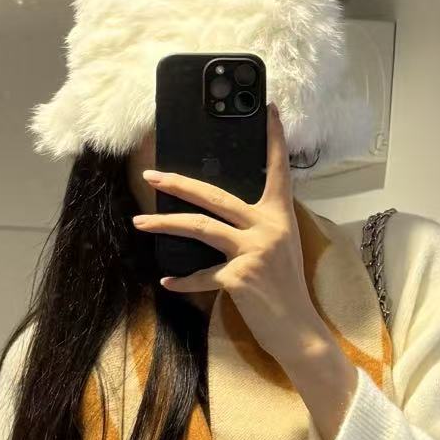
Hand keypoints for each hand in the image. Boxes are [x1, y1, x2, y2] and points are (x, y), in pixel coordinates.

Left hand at [130, 103, 328, 366]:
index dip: (273, 140)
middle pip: (216, 197)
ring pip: (200, 227)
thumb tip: (226, 214)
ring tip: (140, 223)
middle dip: (179, 184)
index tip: (269, 109)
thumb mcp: (280, 250)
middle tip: (151, 176)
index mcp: (280, 217)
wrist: (299, 331)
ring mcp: (253, 252)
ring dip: (165, 224)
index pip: (277, 171)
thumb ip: (259, 228)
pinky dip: (183, 280)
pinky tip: (166, 281)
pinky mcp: (239, 278)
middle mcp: (268, 228)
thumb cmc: (287, 291)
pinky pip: (202, 275)